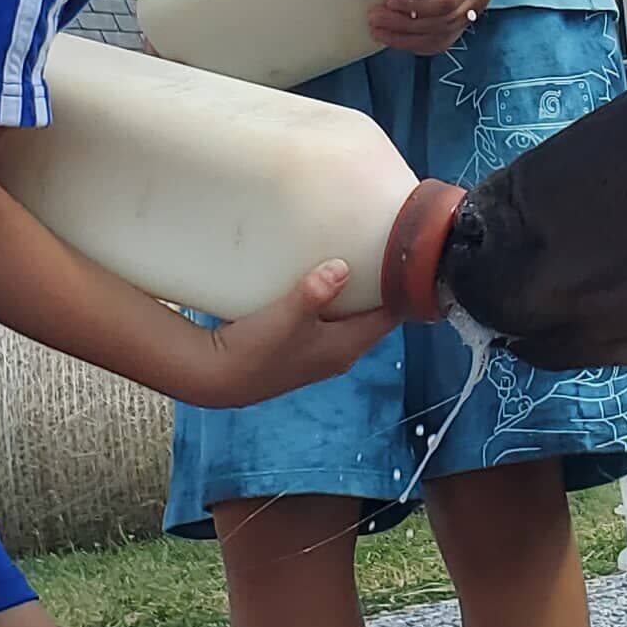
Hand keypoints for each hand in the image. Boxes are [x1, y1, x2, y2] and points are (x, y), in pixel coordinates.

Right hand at [183, 259, 393, 405]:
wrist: (216, 376)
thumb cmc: (254, 352)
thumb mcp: (288, 318)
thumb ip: (316, 292)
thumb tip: (342, 268)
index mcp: (346, 347)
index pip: (391, 317)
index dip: (405, 291)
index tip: (410, 261)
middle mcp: (339, 352)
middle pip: (373, 314)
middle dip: (380, 286)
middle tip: (382, 249)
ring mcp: (319, 351)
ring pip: (349, 316)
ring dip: (353, 292)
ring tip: (355, 256)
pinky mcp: (300, 346)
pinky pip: (327, 317)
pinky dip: (330, 299)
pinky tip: (318, 278)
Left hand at [370, 0, 512, 56]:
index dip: (417, 5)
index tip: (388, 0)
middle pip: (441, 22)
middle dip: (404, 25)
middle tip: (373, 18)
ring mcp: (476, 5)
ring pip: (442, 35)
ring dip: (408, 38)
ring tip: (377, 29)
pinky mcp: (469, 12)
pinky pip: (446, 39)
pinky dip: (421, 45)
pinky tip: (396, 40)